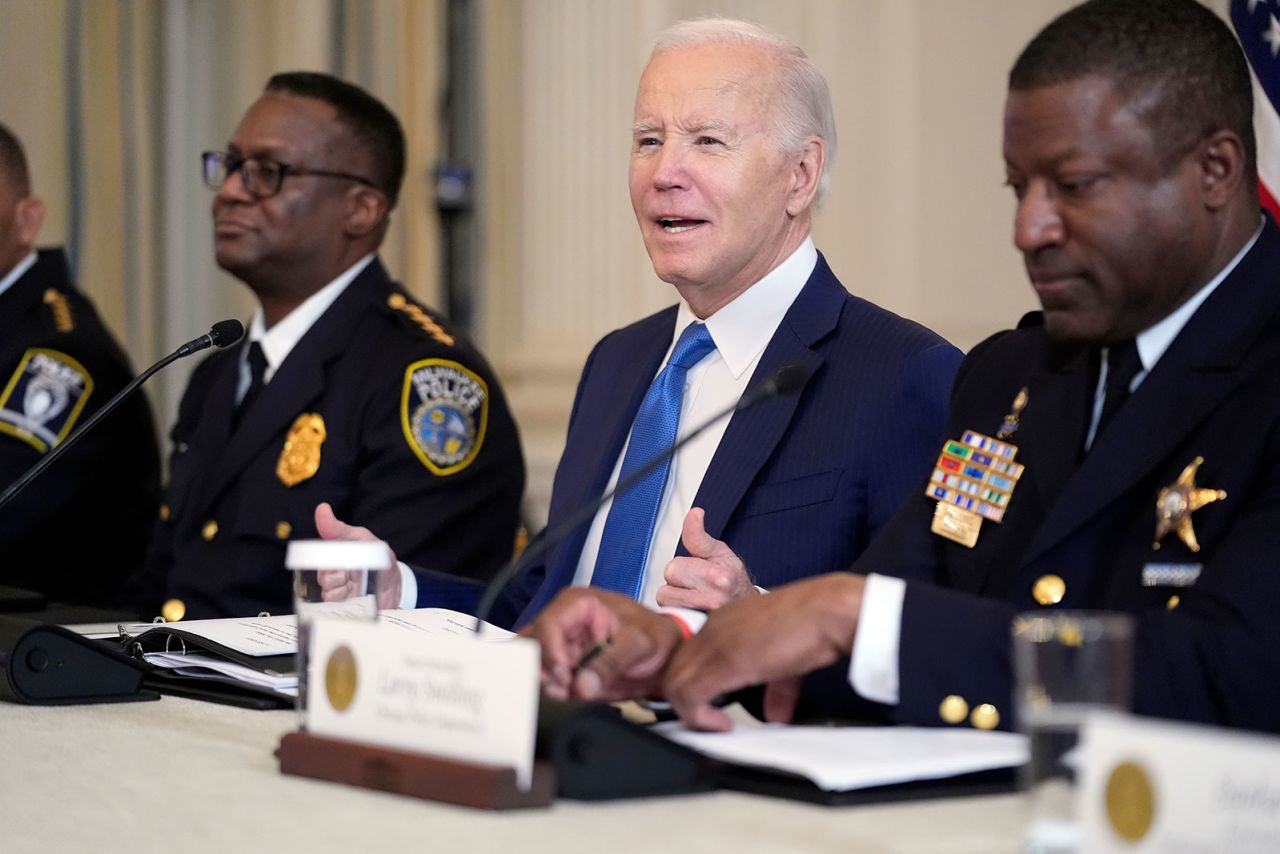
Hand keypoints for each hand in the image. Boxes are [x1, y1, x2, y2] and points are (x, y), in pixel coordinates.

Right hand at [313, 502, 402, 608]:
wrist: (396, 585)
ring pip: (327, 593)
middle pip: (322, 577)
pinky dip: (344, 603)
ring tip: (356, 585)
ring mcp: (337, 593)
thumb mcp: (362, 539)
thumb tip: (322, 509)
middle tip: (352, 572)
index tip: (339, 560)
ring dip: (342, 589)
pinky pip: (334, 608)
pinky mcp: (343, 608)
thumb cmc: (378, 558)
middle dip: (337, 575)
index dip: (328, 559)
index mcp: (333, 557)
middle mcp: (332, 575)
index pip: (317, 557)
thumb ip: (340, 529)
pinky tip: (354, 597)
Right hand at [519, 587, 684, 702]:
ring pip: (533, 663)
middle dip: (543, 670)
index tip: (563, 678)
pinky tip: (565, 697)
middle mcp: (562, 622)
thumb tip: (582, 685)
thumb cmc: (654, 635)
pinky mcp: (563, 668)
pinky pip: (545, 679)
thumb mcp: (639, 642)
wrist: (665, 656)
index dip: (550, 653)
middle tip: (562, 690)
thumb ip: (611, 661)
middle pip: (533, 644)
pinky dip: (550, 691)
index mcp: (577, 603)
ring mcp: (560, 646)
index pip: (548, 624)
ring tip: (566, 694)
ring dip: (544, 682)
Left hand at [656, 507, 758, 608]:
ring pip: (665, 599)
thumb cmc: (732, 578)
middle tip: (695, 582)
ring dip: (674, 596)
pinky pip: (668, 615)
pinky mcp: (694, 630)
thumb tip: (694, 513)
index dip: (682, 566)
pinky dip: (674, 611)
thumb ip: (699, 536)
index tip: (695, 570)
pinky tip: (689, 608)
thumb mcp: (719, 552)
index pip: (674, 567)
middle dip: (677, 580)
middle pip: (667, 584)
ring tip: (692, 596)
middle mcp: (713, 599)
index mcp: (719, 577)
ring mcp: (703, 618)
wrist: (744, 609)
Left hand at [663, 573, 864, 730]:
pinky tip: (722, 725)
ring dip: (689, 712)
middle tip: (706, 721)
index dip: (691, 686)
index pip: (686, 657)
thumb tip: (775, 714)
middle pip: (673, 669)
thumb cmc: (813, 625)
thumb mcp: (788, 661)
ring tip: (713, 725)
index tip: (705, 707)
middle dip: (684, 701)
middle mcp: (712, 628)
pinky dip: (698, 717)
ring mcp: (714, 642)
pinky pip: (689, 694)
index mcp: (724, 622)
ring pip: (673, 683)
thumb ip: (775, 688)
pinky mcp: (723, 660)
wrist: (827, 610)